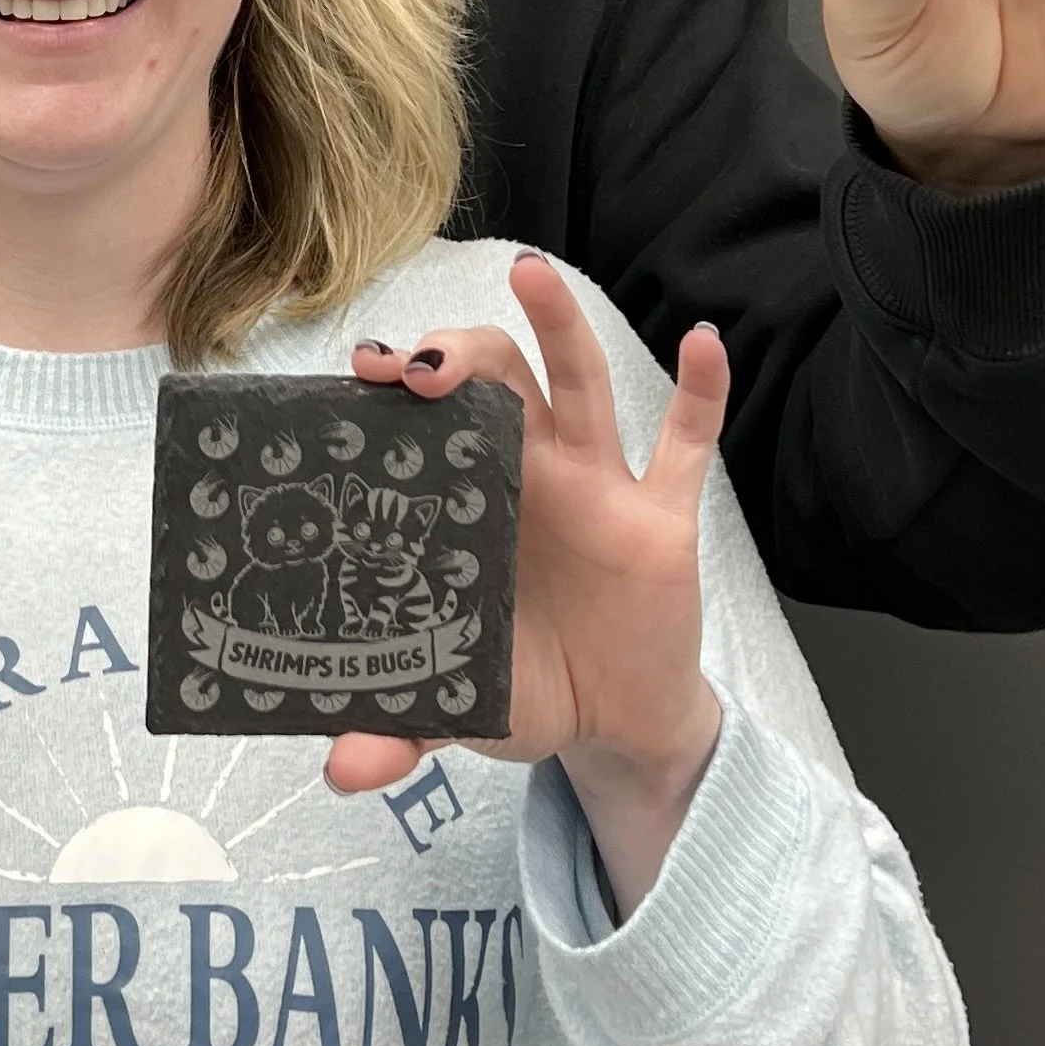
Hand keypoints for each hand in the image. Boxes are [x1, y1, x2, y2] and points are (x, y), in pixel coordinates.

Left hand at [325, 256, 726, 918]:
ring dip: (558, 328)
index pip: (424, 423)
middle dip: (456, 355)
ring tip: (532, 273)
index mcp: (468, 505)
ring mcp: (598, 489)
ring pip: (579, 386)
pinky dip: (702, 393)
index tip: (351, 372)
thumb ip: (400, 728)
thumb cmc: (524, 688)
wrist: (616, 726)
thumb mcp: (457, 707)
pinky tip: (702, 342)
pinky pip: (687, 445)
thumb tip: (342, 771)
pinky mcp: (662, 520)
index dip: (389, 390)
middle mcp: (527, 476)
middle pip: (493, 383)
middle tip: (413, 365)